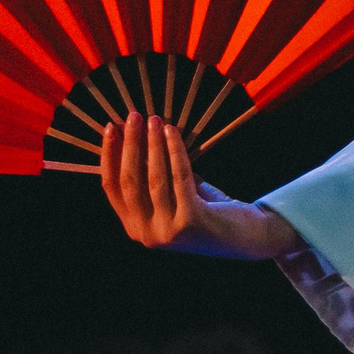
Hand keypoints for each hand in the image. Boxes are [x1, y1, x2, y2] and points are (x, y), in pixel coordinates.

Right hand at [99, 112, 299, 259]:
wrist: (245, 237)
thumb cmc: (209, 210)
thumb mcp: (174, 196)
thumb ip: (155, 177)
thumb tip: (140, 136)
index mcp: (135, 227)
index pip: (112, 187)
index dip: (109, 155)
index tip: (110, 127)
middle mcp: (145, 233)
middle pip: (129, 181)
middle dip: (129, 144)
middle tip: (132, 117)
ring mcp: (166, 230)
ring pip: (153, 177)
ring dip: (152, 144)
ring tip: (154, 119)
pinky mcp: (190, 221)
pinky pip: (179, 177)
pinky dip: (175, 151)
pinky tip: (173, 131)